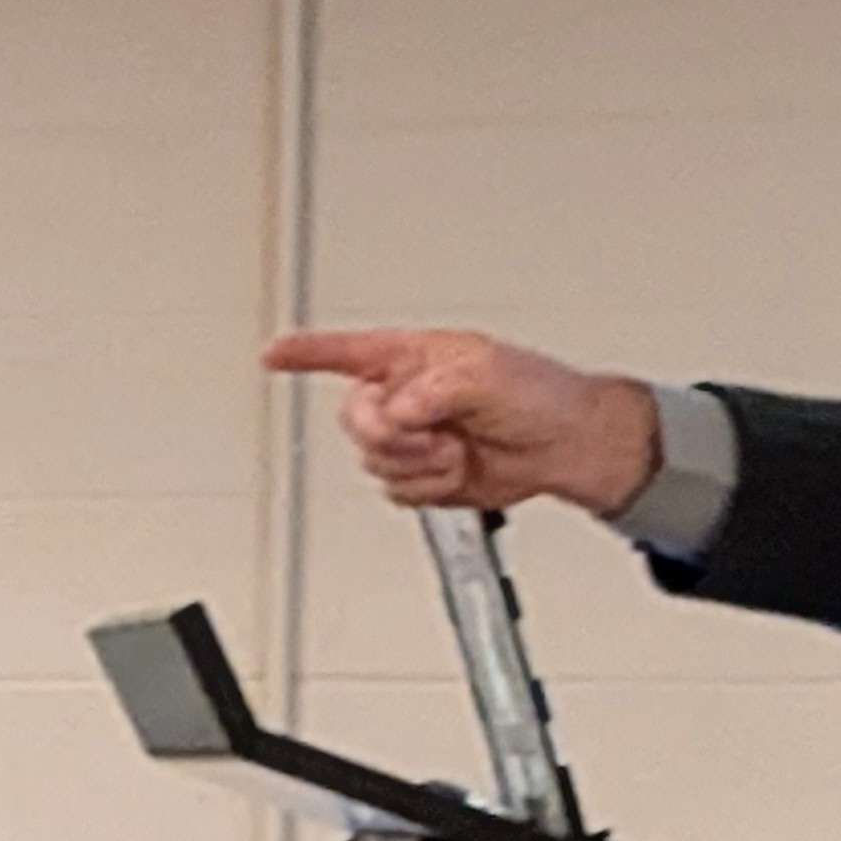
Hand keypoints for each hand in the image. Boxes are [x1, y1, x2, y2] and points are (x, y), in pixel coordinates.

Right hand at [262, 327, 663, 518]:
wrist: (567, 446)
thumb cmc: (541, 396)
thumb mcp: (485, 373)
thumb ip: (429, 389)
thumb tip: (395, 411)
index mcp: (417, 358)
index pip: (348, 351)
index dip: (308, 353)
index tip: (274, 355)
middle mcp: (408, 396)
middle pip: (354, 419)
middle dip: (391, 434)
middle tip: (429, 434)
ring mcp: (415, 438)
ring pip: (373, 461)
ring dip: (418, 464)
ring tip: (457, 450)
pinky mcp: (425, 475)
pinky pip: (396, 490)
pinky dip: (428, 488)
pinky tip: (457, 470)